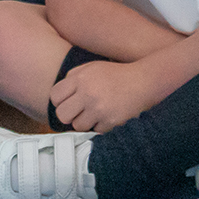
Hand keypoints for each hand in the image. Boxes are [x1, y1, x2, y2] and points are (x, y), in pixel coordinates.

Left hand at [49, 59, 164, 132]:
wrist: (143, 81)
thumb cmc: (116, 74)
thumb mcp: (92, 67)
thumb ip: (73, 77)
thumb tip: (58, 95)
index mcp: (80, 78)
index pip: (54, 97)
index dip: (59, 101)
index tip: (68, 102)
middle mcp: (87, 93)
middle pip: (62, 115)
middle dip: (69, 115)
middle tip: (78, 112)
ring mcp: (99, 108)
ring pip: (77, 126)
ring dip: (84, 122)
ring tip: (94, 113)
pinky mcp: (111, 121)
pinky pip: (95, 131)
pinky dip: (99, 125)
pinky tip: (107, 115)